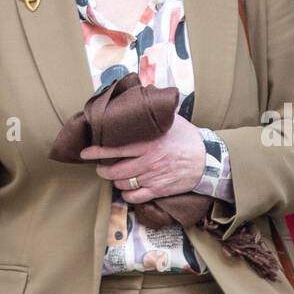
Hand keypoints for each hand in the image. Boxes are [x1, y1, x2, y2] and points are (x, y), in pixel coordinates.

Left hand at [81, 114, 206, 200]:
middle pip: (114, 171)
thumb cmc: (188, 138)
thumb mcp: (171, 121)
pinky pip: (135, 197)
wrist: (207, 160)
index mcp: (148, 143)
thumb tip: (140, 95)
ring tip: (115, 177)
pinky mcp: (159, 190)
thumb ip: (153, 115)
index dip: (97, 151)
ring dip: (116, 182)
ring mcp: (153, 177)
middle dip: (103, 170)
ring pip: (123, 184)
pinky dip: (127, 195)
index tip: (86, 152)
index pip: (115, 148)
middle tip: (100, 168)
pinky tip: (127, 190)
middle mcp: (148, 162)